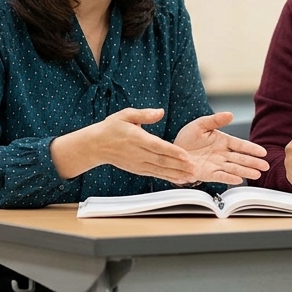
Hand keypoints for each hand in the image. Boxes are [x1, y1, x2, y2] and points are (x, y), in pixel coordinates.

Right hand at [51, 107, 196, 183]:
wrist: (96, 146)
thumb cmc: (111, 128)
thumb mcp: (125, 115)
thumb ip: (144, 114)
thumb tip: (160, 112)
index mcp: (137, 138)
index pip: (158, 146)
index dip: (172, 151)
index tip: (186, 155)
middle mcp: (139, 153)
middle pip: (162, 160)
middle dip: (180, 165)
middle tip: (195, 168)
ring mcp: (138, 163)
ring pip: (160, 170)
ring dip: (177, 174)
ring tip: (192, 177)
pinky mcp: (138, 169)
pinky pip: (155, 174)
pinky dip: (168, 177)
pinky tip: (179, 179)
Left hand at [174, 112, 269, 184]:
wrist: (172, 151)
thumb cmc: (187, 138)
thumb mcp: (201, 124)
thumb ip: (216, 120)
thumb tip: (230, 114)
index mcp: (222, 141)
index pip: (240, 145)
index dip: (251, 149)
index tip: (262, 152)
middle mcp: (221, 154)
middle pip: (240, 158)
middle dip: (253, 162)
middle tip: (265, 166)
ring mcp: (215, 164)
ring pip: (233, 168)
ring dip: (245, 171)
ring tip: (257, 174)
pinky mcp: (207, 173)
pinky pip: (220, 176)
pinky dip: (229, 178)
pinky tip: (238, 179)